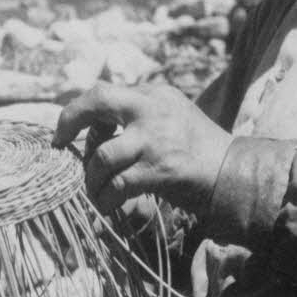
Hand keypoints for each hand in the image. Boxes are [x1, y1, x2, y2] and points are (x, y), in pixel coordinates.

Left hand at [52, 83, 232, 215]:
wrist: (236, 173)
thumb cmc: (196, 150)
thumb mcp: (168, 118)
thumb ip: (134, 116)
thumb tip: (89, 130)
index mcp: (154, 95)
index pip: (103, 92)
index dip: (76, 111)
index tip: (62, 132)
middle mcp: (154, 109)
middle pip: (98, 101)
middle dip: (70, 121)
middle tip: (60, 146)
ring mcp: (157, 139)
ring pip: (102, 156)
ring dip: (92, 179)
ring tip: (96, 191)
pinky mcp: (161, 169)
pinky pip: (118, 185)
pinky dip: (106, 198)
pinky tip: (107, 204)